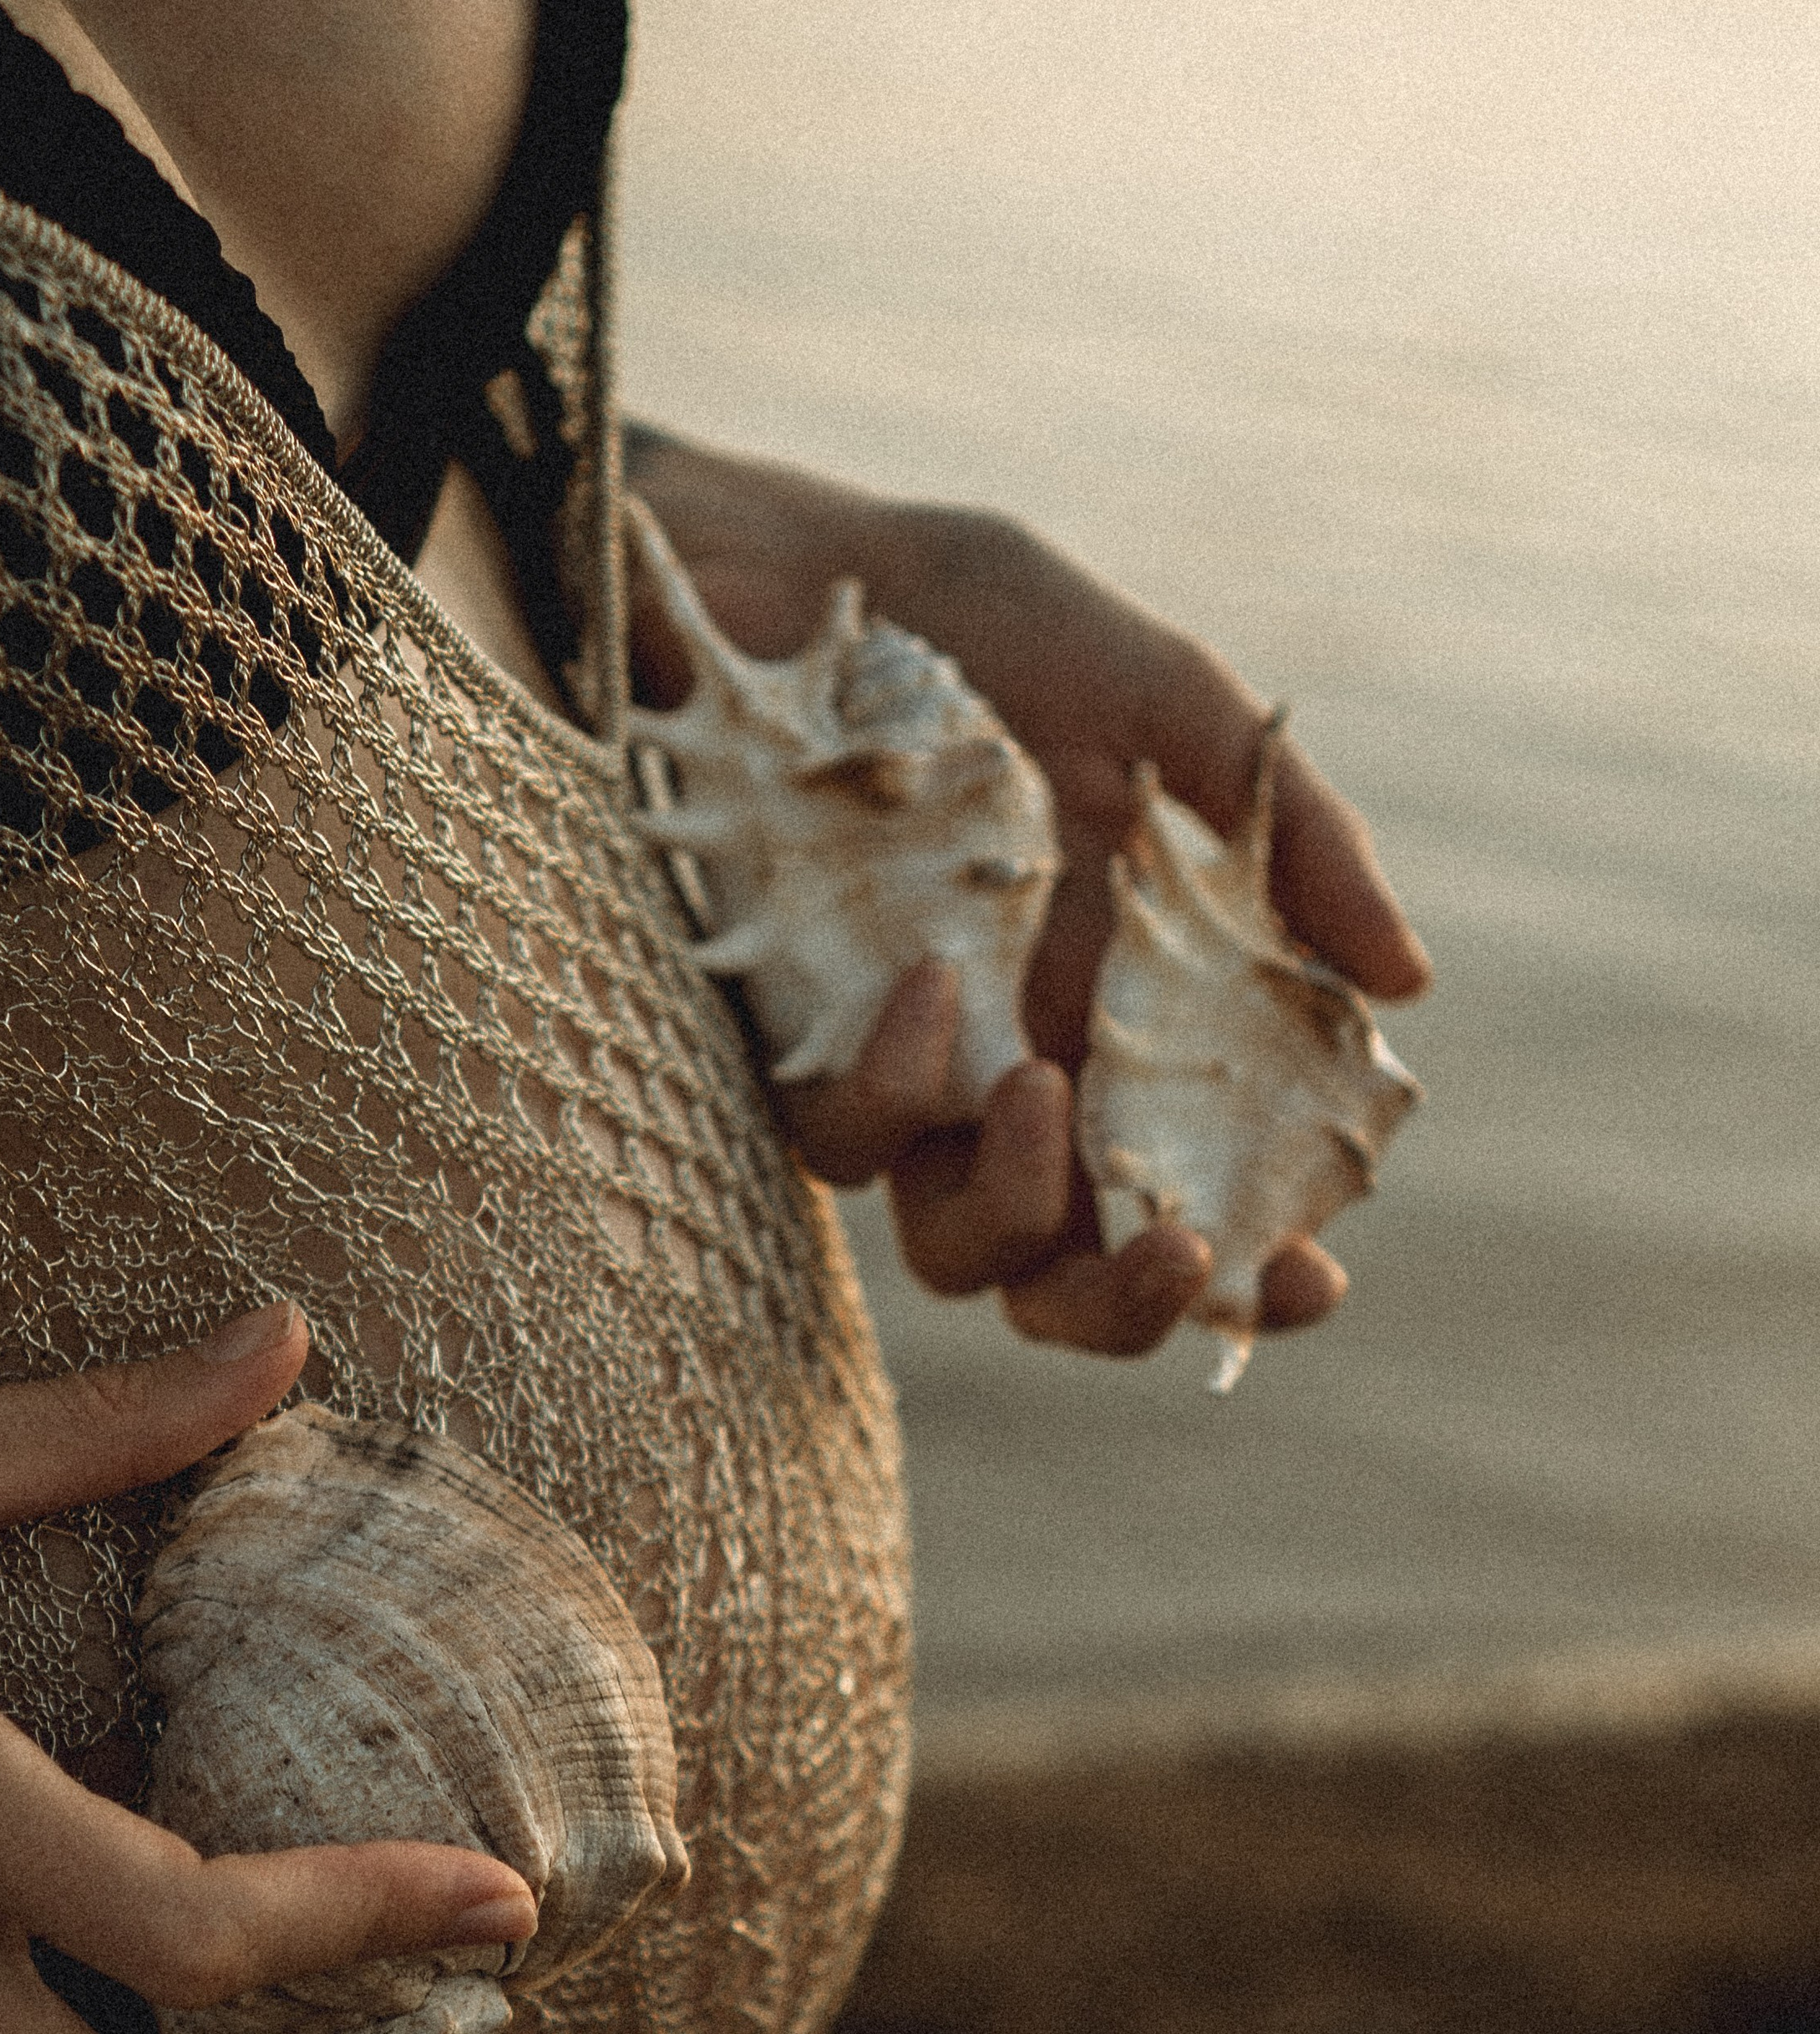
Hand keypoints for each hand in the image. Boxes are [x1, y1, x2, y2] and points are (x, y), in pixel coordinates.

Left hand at [626, 433, 1430, 1354]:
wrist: (783, 571)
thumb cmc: (982, 630)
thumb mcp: (1167, 706)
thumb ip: (1293, 842)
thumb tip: (1404, 980)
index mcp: (1125, 1027)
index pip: (1193, 1197)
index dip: (1251, 1272)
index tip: (1313, 1275)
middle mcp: (1015, 1078)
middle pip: (1066, 1282)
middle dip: (1129, 1307)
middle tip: (1181, 1251)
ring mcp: (903, 1075)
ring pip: (955, 1250)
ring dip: (1017, 1206)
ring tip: (1036, 1084)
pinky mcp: (793, 1045)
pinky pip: (843, 1139)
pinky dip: (897, 1081)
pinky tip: (931, 977)